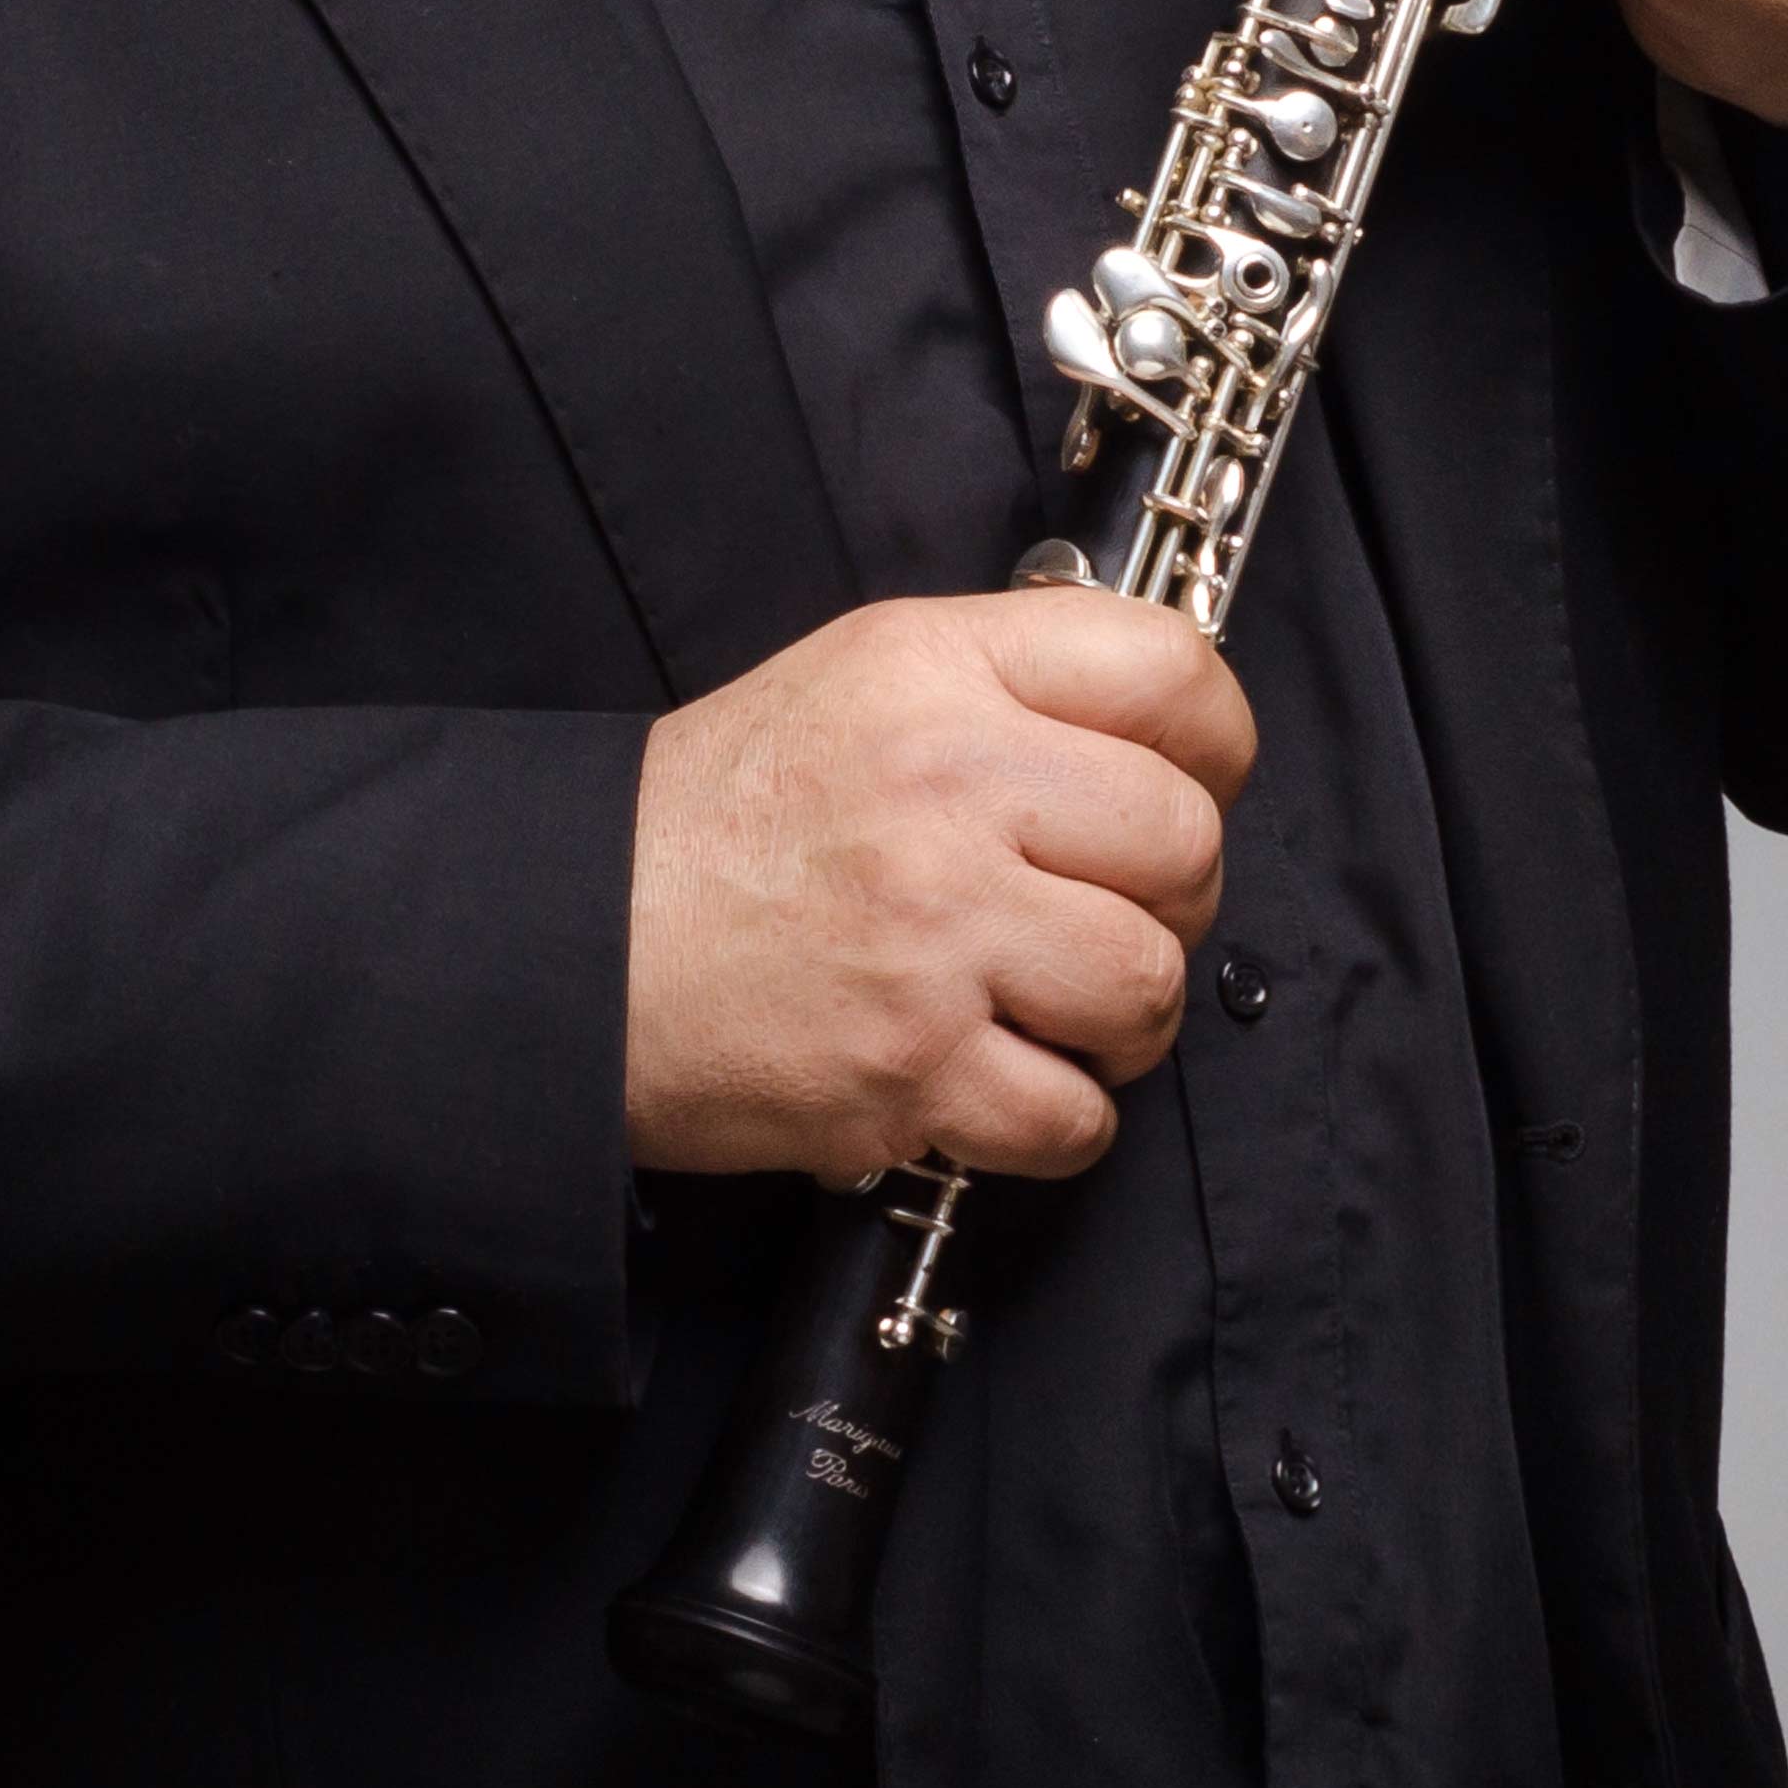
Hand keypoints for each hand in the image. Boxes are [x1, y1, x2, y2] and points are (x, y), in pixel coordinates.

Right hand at [624, 591, 1253, 1185]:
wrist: (572, 945)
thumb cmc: (716, 818)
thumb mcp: (856, 680)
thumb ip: (1002, 684)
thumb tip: (1155, 734)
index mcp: (935, 669)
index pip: (1168, 674)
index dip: (1214, 740)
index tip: (1193, 781)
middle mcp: (948, 785)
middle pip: (1183, 840)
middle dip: (1171, 896)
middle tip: (1108, 913)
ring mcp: (935, 932)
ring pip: (1148, 983)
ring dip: (1124, 1017)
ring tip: (1059, 1008)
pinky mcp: (912, 1066)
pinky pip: (1076, 1116)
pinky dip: (1060, 1118)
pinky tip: (1004, 1080)